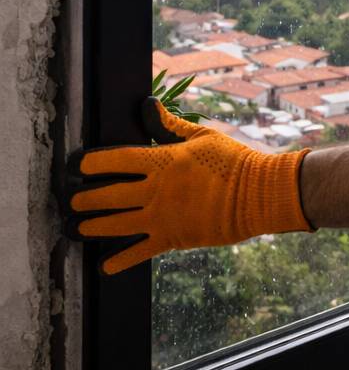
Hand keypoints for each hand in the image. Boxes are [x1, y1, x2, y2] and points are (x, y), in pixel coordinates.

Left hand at [63, 97, 311, 274]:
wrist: (258, 194)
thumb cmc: (233, 160)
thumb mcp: (202, 136)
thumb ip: (170, 125)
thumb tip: (147, 105)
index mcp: (162, 160)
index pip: (115, 160)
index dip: (90, 162)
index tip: (75, 165)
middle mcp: (155, 190)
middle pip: (107, 195)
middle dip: (82, 198)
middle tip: (68, 200)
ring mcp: (161, 216)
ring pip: (114, 224)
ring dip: (91, 226)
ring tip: (76, 226)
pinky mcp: (171, 238)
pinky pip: (137, 252)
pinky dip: (119, 260)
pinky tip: (104, 265)